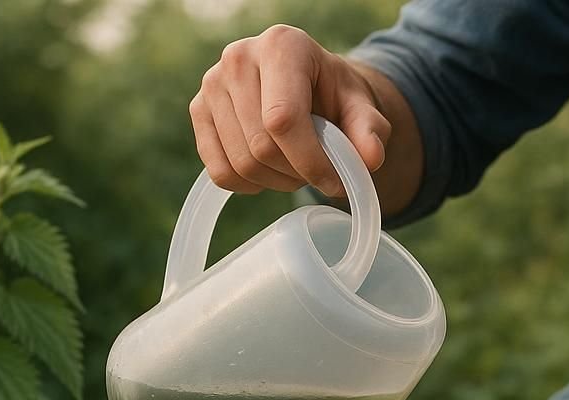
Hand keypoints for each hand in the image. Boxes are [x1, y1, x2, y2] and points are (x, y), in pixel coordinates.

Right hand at [191, 24, 389, 195]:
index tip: (335, 182)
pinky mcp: (198, 110)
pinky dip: (249, 185)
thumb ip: (370, 131)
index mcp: (282, 46)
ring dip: (276, 181)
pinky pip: (219, 172)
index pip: (283, 119)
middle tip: (318, 172)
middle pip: (261, 146)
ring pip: (241, 163)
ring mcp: (211, 83)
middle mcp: (238, 57)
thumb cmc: (335, 96)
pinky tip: (271, 171)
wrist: (310, 88)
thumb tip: (370, 158)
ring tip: (297, 166)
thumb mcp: (362, 108)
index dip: (310, 161)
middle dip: (297, 173)